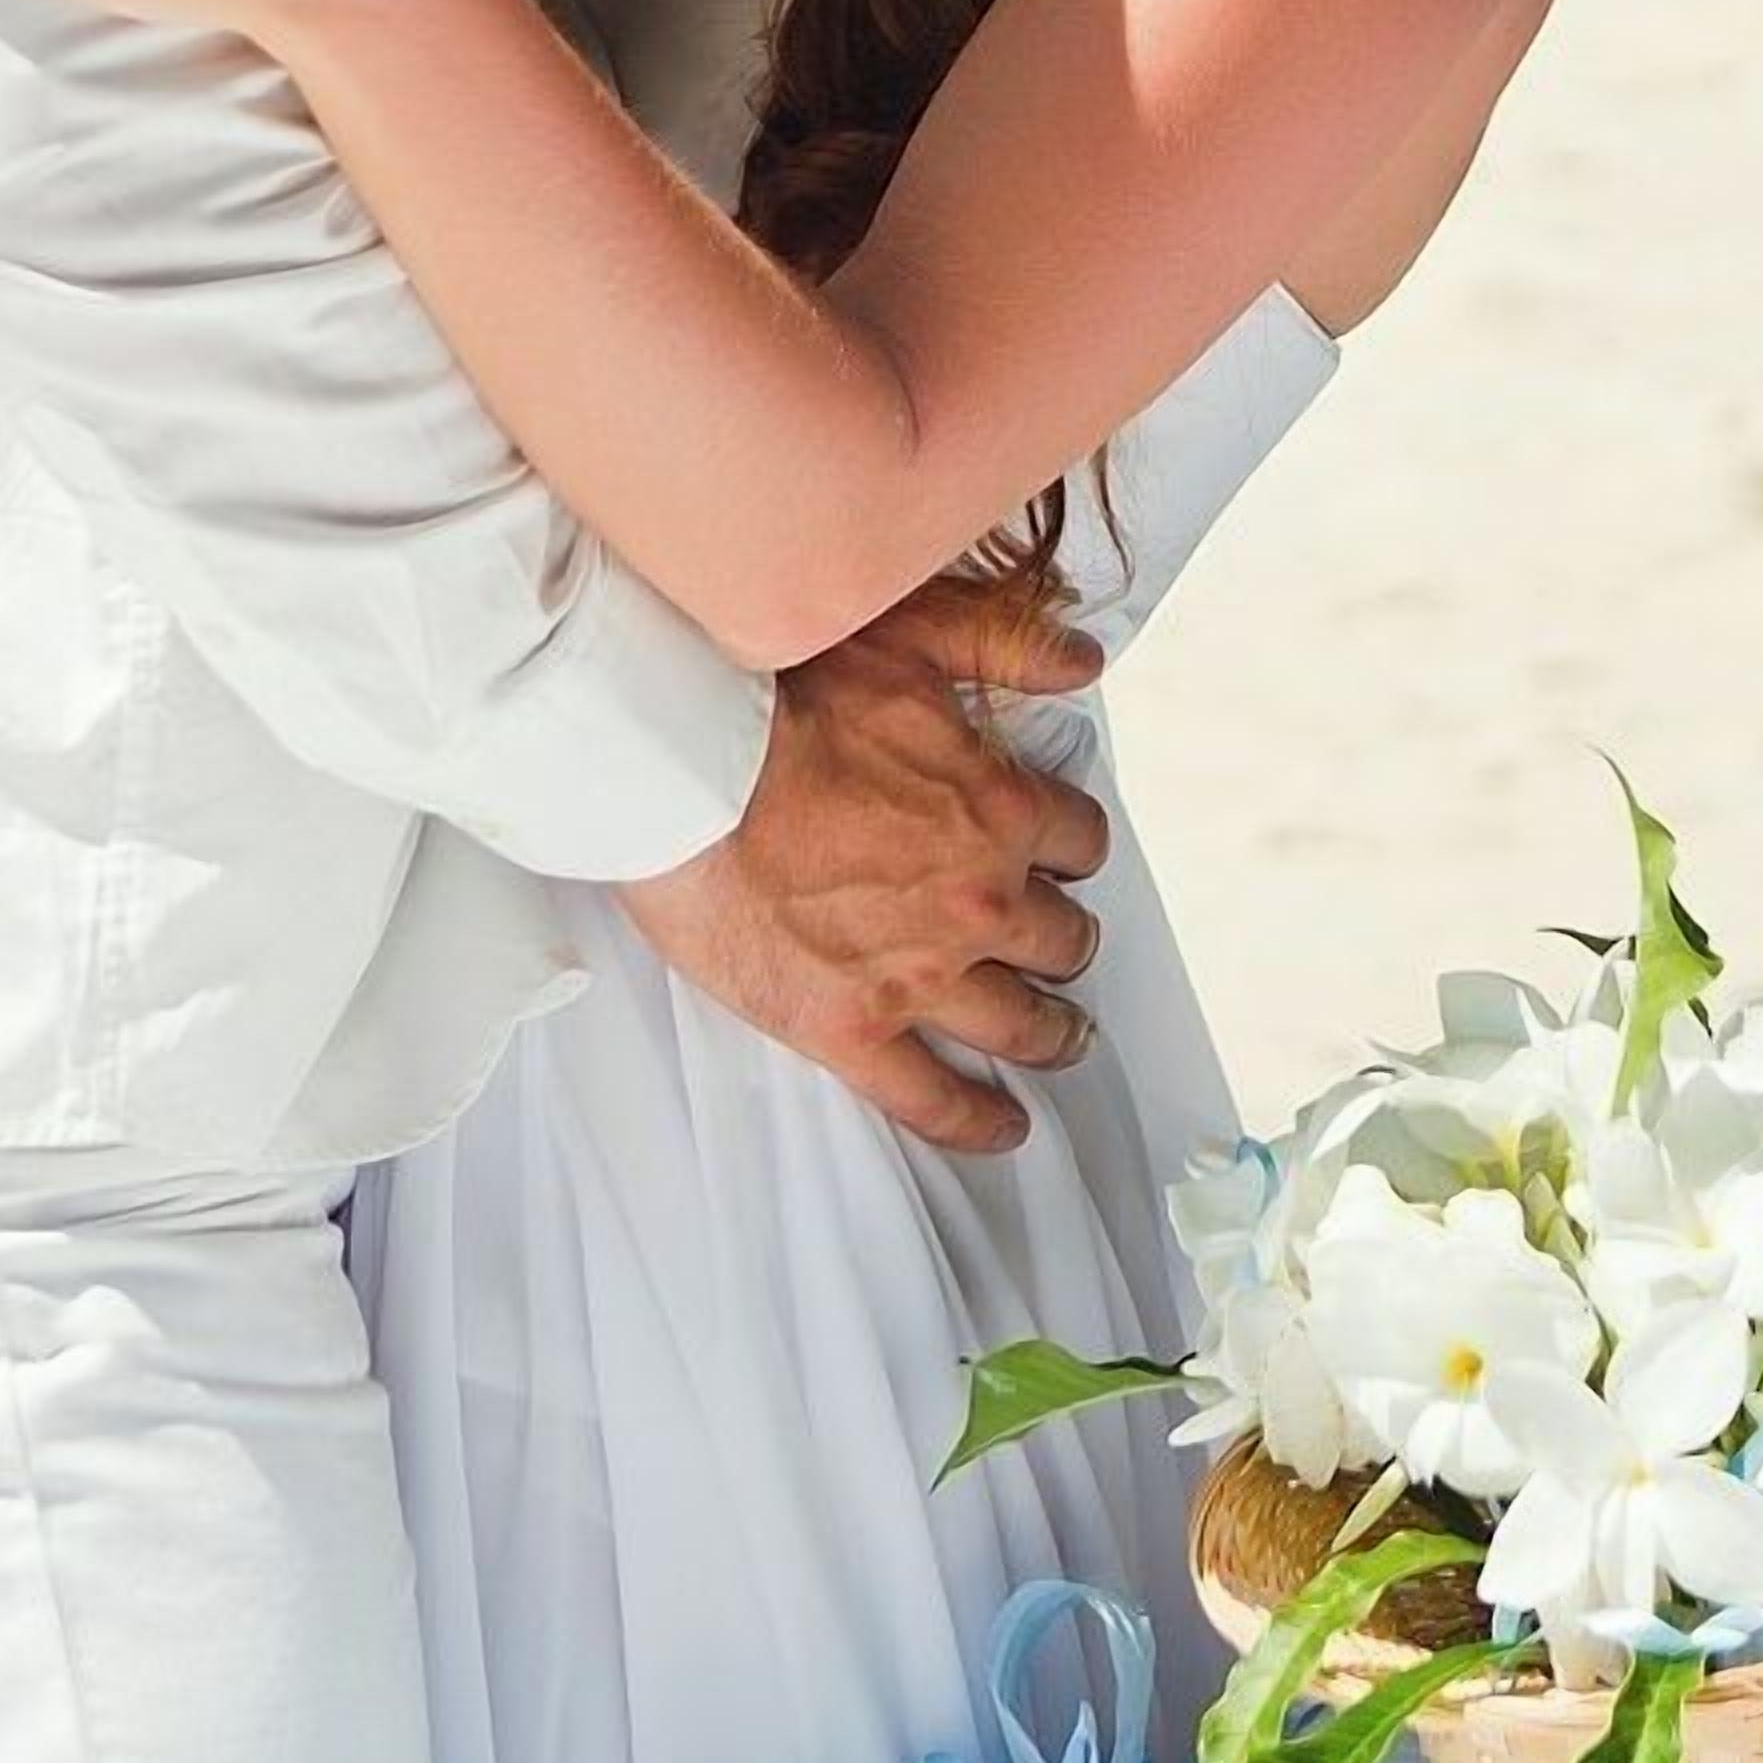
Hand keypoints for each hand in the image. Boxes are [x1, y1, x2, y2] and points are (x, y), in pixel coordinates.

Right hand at [625, 570, 1111, 1161]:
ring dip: (1050, 1032)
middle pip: (1060, 937)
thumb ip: (1005, 643)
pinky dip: (976, 1120)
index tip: (1058, 855)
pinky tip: (1002, 1128)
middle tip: (1057, 948)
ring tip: (1059, 1040)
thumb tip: (1083, 661)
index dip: (1071, 846)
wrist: (679, 770)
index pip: (1078, 839)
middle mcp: (977, 899)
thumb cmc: (776, 694)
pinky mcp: (851, 1029)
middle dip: (1064, 939)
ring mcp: (919, 973)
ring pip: (1020, 1022)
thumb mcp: (908, 635)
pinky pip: (932, 1097)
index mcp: (997, 808)